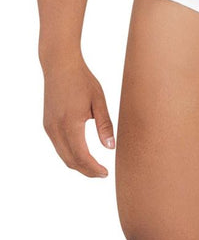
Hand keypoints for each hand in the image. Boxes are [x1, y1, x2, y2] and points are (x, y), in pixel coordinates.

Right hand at [42, 54, 114, 177]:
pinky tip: (82, 153)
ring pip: (63, 155)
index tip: (106, 173)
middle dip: (86, 171)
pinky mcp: (47, 124)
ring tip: (94, 166)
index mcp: (70, 123)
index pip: (81, 156)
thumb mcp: (98, 100)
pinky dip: (70, 154)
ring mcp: (49, 127)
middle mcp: (56, 128)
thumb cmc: (82, 80)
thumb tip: (110, 148)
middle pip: (70, 161)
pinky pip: (58, 146)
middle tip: (102, 173)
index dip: (94, 168)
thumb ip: (105, 125)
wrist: (60, 65)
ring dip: (77, 164)